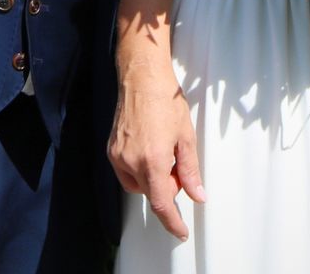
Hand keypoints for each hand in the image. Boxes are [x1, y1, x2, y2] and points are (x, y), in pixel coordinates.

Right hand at [109, 61, 205, 239]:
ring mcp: (118, 155)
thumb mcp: (186, 138)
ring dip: (152, 180)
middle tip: (178, 168)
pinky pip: (126, 171)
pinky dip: (140, 170)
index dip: (172, 222)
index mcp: (153, 161)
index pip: (162, 204)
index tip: (180, 231)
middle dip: (167, 189)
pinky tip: (150, 150)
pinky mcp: (111, 148)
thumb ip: (191, 171)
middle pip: (150, 194)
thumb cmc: (166, 102)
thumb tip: (198, 196)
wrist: (142, 78)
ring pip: (137, 184)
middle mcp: (131, 161)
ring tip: (165, 156)